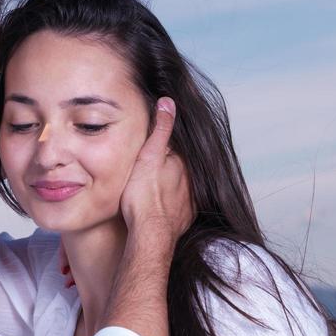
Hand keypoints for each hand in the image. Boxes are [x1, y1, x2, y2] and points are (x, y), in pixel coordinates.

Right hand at [119, 98, 193, 245]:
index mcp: (183, 163)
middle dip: (169, 165)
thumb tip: (168, 102)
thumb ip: (161, 129)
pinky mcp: (184, 218)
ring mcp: (189, 201)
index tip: (152, 147)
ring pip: (181, 186)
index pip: (175, 147)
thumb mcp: (149, 155)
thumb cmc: (144, 196)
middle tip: (151, 168)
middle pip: (179, 167)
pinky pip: (181, 205)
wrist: (149, 234)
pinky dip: (173, 203)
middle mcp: (191, 181)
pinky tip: (163, 204)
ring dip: (172, 185)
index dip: (163, 145)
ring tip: (155, 186)